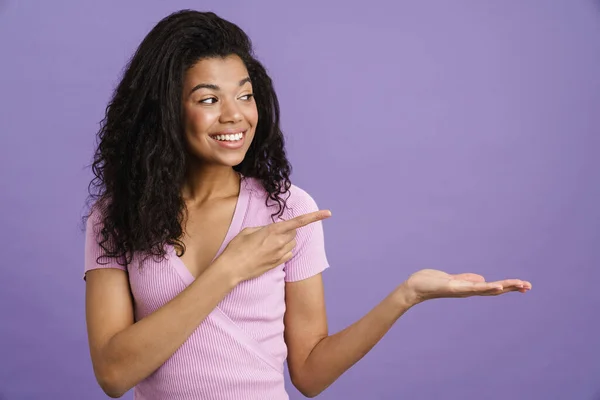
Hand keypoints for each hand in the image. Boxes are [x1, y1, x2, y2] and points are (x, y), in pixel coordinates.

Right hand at [217, 209, 331, 282]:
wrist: (232, 269)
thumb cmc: (237, 248)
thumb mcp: (248, 231)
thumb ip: (264, 228)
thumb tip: (272, 229)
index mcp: (273, 230)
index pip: (299, 222)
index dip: (315, 217)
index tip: (328, 213)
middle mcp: (280, 242)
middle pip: (294, 233)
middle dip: (288, 230)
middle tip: (272, 233)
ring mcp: (280, 254)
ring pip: (292, 244)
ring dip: (285, 241)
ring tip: (268, 244)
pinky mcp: (278, 264)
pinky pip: (288, 254)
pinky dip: (283, 251)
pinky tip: (270, 253)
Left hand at [400, 269, 531, 304]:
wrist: (415, 288)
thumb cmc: (431, 283)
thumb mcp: (453, 279)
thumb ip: (467, 279)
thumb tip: (482, 279)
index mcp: (469, 287)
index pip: (492, 287)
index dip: (508, 286)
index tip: (523, 285)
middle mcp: (468, 291)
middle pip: (494, 289)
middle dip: (512, 288)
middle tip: (529, 286)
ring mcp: (463, 290)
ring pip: (487, 289)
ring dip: (504, 287)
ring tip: (519, 285)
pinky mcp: (455, 288)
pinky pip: (473, 288)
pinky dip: (486, 288)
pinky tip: (497, 287)